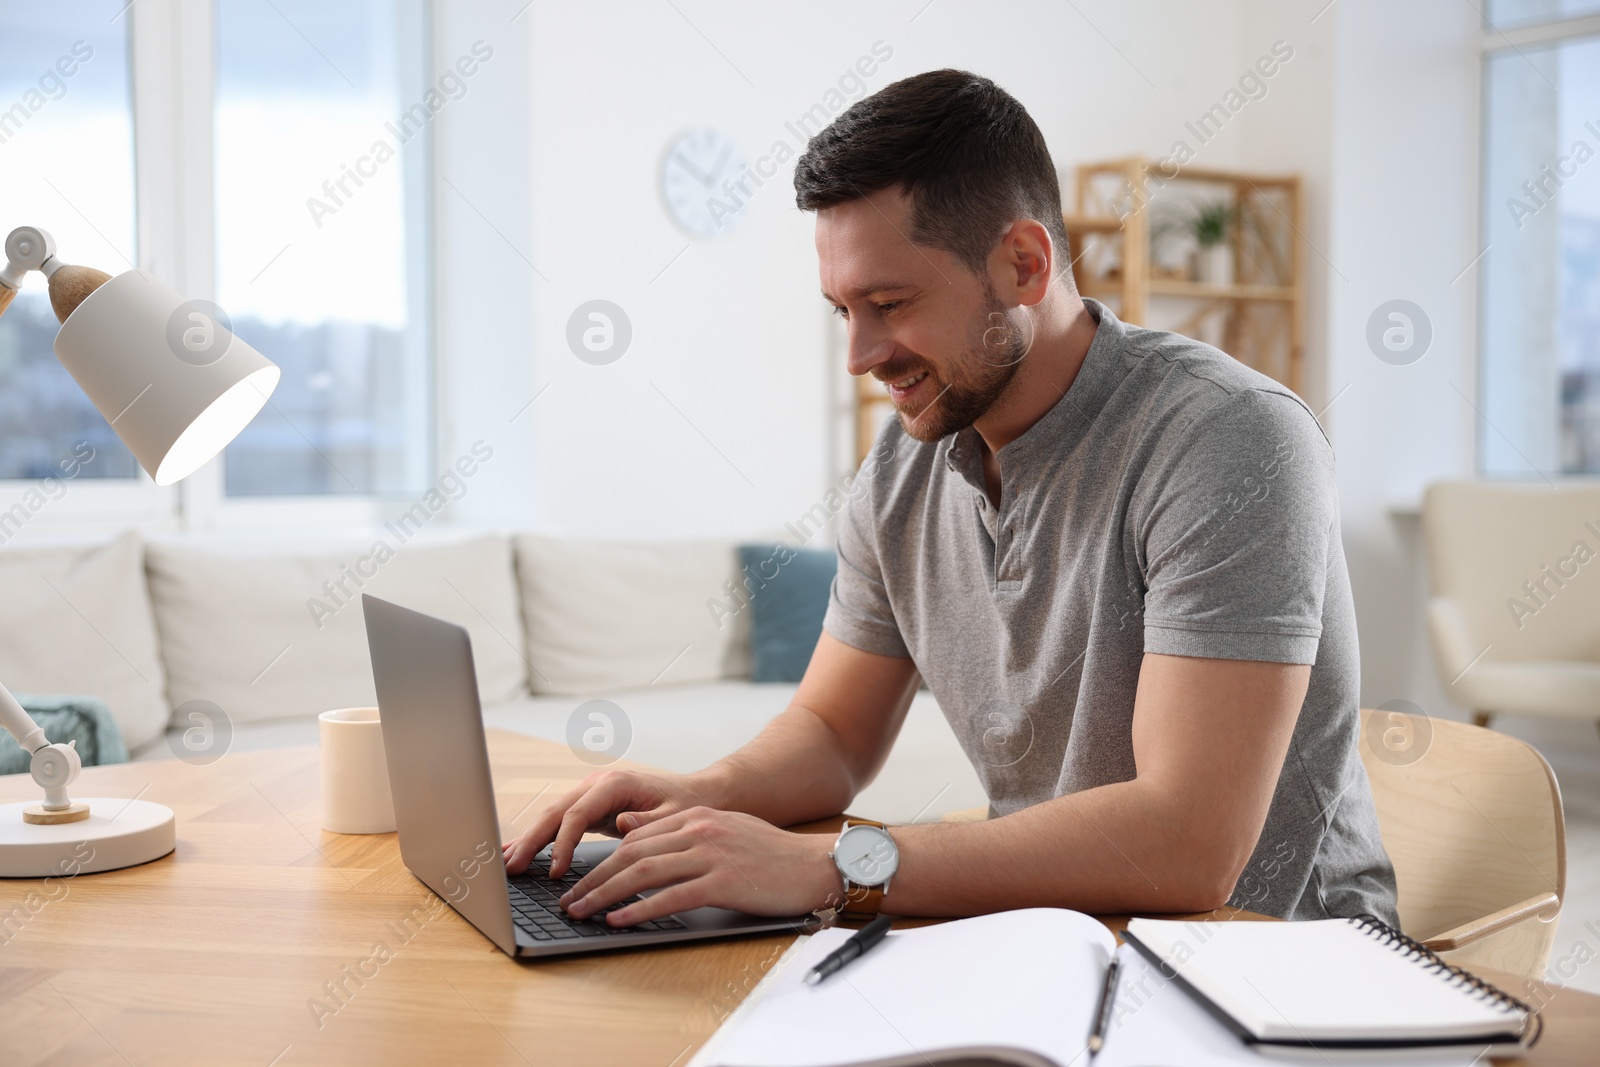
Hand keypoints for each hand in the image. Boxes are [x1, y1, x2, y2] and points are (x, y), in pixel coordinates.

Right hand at [501, 769, 707, 876]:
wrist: (696, 794)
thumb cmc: (687, 804)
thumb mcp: (675, 814)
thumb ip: (648, 821)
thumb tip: (621, 822)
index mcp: (615, 784)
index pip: (577, 814)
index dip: (562, 842)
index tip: (554, 870)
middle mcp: (596, 786)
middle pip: (555, 813)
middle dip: (531, 841)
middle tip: (511, 868)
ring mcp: (590, 795)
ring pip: (552, 818)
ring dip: (528, 840)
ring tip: (505, 864)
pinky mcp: (589, 808)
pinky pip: (560, 824)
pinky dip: (539, 838)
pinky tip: (519, 851)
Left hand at [558, 807, 841, 925]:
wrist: (817, 866)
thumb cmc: (773, 856)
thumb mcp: (723, 832)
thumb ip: (680, 831)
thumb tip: (630, 830)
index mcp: (697, 817)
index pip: (636, 837)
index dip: (601, 859)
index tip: (580, 880)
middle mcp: (699, 830)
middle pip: (631, 853)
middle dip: (593, 878)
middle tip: (569, 900)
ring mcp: (710, 854)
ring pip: (642, 873)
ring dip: (604, 894)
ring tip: (581, 912)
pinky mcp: (722, 881)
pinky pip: (670, 896)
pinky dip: (639, 909)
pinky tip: (619, 920)